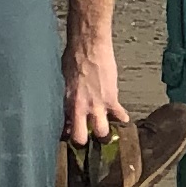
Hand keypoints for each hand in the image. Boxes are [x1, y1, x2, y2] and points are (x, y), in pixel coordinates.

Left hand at [61, 30, 122, 145]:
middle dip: (84, 141)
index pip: (64, 128)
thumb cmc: (73, 57)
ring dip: (104, 133)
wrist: (89, 45)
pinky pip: (120, 115)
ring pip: (102, 132)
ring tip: (104, 130)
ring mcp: (97, 104)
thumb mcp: (63, 79)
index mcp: (67, 102)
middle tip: (88, 138)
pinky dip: (122, 118)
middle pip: (81, 138)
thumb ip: (67, 95)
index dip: (68, 135)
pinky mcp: (112, 98)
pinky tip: (122, 119)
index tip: (70, 135)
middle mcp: (81, 107)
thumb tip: (67, 106)